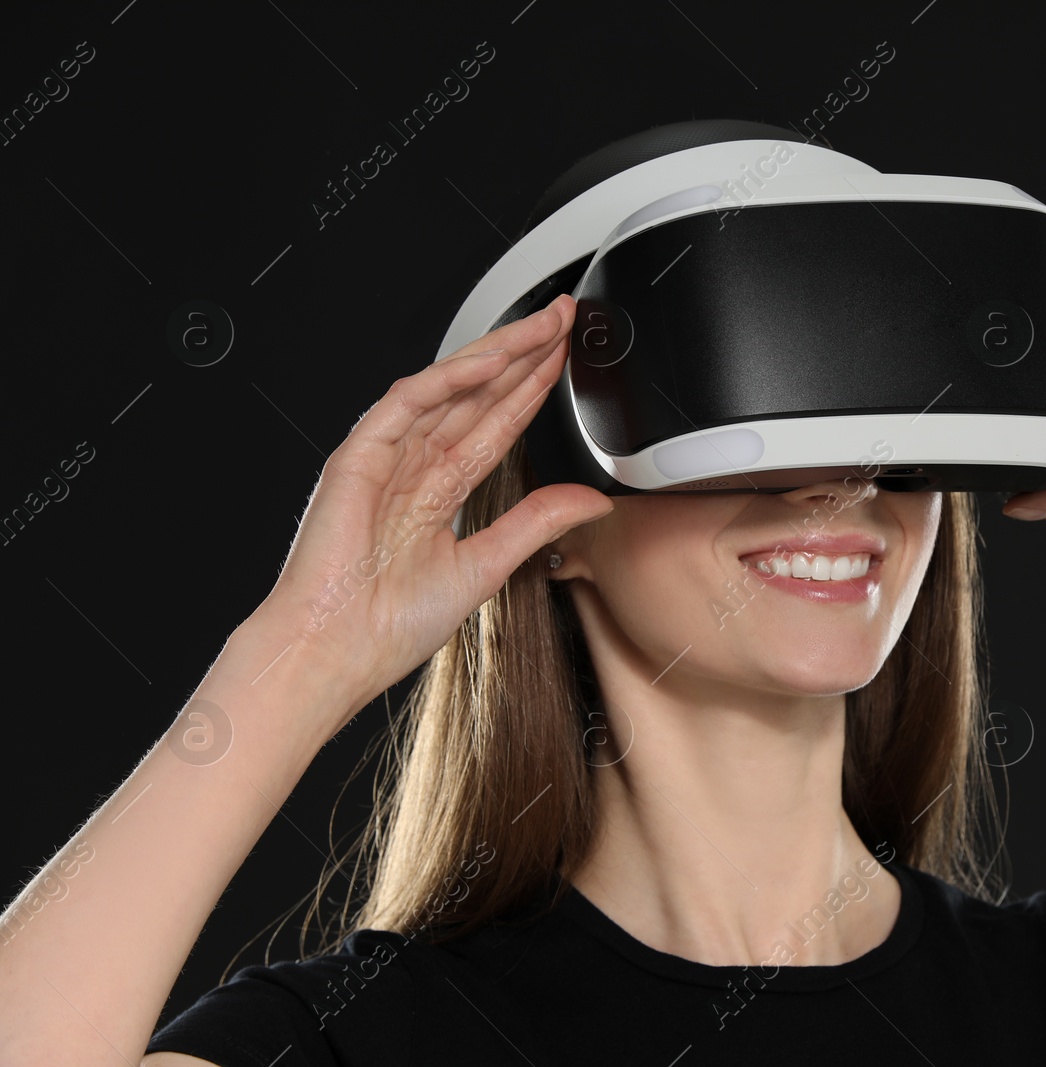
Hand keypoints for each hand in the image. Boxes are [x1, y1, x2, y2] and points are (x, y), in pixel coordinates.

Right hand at [248, 294, 613, 736]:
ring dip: (495, 353)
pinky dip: (447, 379)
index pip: (497, 423)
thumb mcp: (486, 565)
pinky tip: (488, 361)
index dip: (531, 387)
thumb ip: (535, 523)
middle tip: (562, 318)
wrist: (336, 650)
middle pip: (478, 394)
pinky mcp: (359, 455)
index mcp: (440, 491)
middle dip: (522, 354)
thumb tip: (589, 502)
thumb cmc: (388, 623)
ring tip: (539, 326)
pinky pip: (407, 402)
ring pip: (448, 387)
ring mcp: (387, 456)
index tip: (565, 358)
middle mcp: (415, 466)